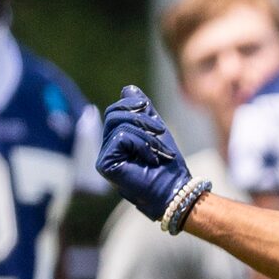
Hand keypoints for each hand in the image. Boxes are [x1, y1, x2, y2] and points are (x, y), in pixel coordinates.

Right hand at [95, 85, 194, 222]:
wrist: (175, 189)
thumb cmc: (169, 166)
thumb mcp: (156, 130)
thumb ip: (142, 111)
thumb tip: (128, 89)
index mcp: (117, 140)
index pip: (116, 110)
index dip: (135, 106)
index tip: (157, 123)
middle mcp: (107, 148)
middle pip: (113, 114)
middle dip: (141, 119)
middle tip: (161, 132)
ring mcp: (104, 157)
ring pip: (118, 125)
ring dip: (146, 135)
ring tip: (159, 152)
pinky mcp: (104, 165)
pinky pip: (120, 138)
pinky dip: (141, 145)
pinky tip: (151, 160)